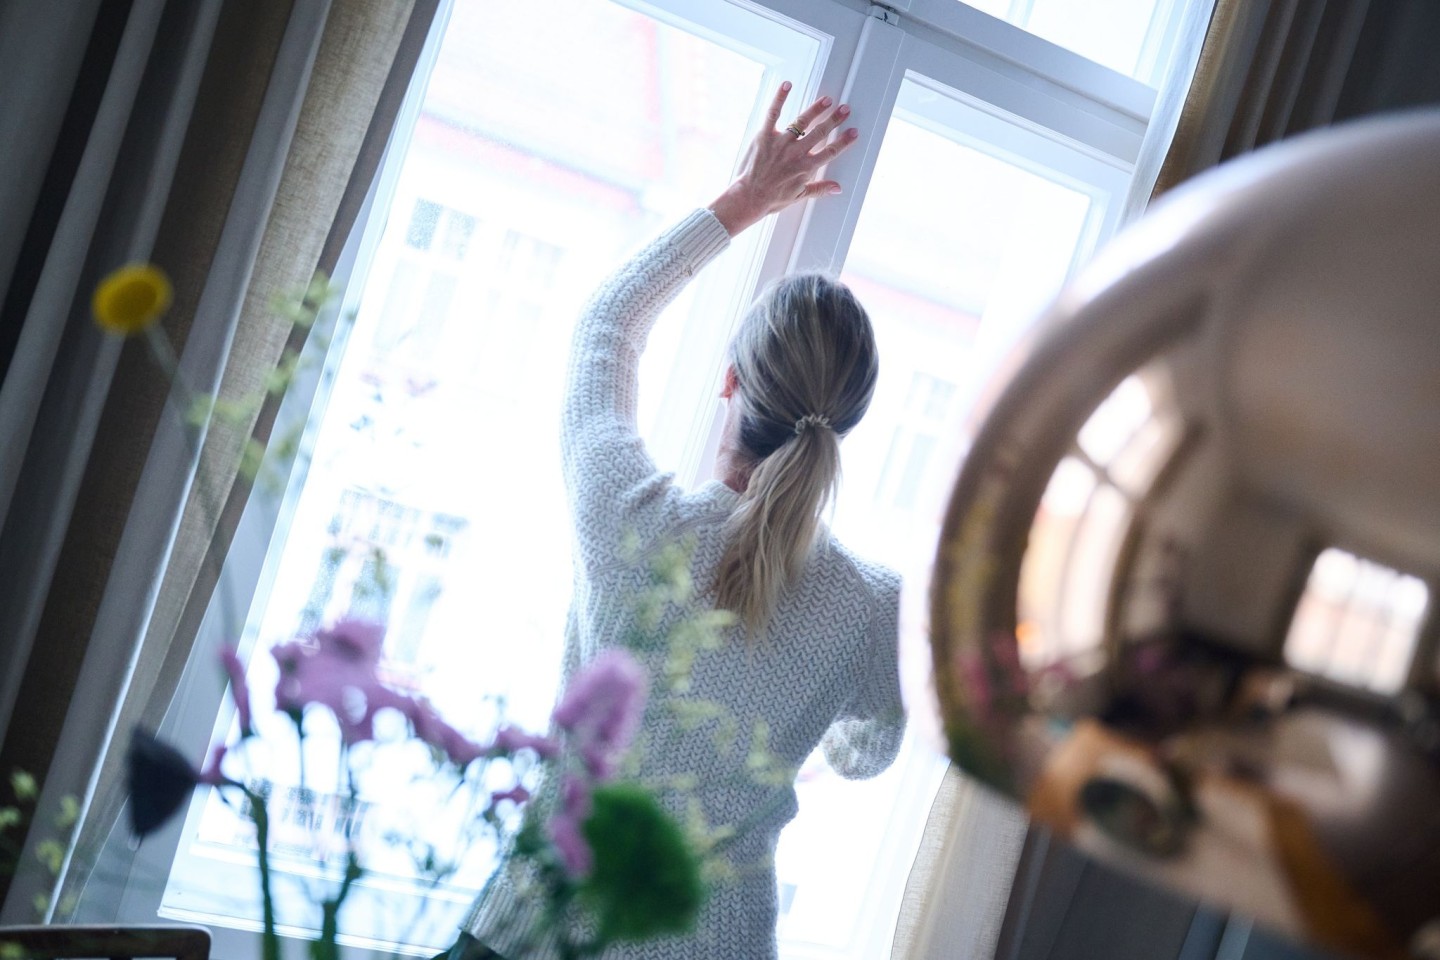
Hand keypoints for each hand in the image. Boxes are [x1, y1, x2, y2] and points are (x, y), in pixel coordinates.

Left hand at [708, 82, 859, 235]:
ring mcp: (781, 143)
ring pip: (802, 122)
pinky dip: (780, 98)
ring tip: (827, 100)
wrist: (749, 197)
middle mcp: (796, 153)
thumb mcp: (799, 195)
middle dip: (834, 120)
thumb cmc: (772, 198)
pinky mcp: (765, 136)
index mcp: (806, 168)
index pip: (830, 151)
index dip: (844, 141)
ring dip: (816, 110)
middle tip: (845, 109)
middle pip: (820, 133)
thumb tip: (837, 188)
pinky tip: (787, 85)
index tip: (853, 132)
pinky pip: (773, 113)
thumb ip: (820, 189)